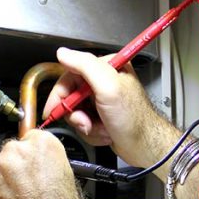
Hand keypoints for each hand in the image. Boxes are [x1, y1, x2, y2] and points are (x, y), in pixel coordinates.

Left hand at [0, 130, 85, 198]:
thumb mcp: (67, 182)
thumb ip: (49, 167)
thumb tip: (40, 170)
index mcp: (43, 145)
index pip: (30, 138)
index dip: (30, 157)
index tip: (29, 166)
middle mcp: (17, 151)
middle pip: (10, 154)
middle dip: (14, 170)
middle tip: (24, 192)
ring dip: (0, 185)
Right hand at [43, 47, 162, 166]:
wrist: (145, 146)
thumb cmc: (133, 118)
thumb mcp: (108, 87)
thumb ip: (86, 66)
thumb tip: (63, 52)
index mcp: (106, 68)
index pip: (70, 74)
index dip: (60, 94)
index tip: (53, 109)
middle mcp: (103, 82)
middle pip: (71, 96)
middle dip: (78, 115)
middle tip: (86, 123)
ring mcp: (102, 100)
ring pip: (76, 113)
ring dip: (86, 126)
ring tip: (102, 129)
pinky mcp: (102, 116)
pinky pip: (84, 125)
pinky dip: (93, 133)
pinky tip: (106, 133)